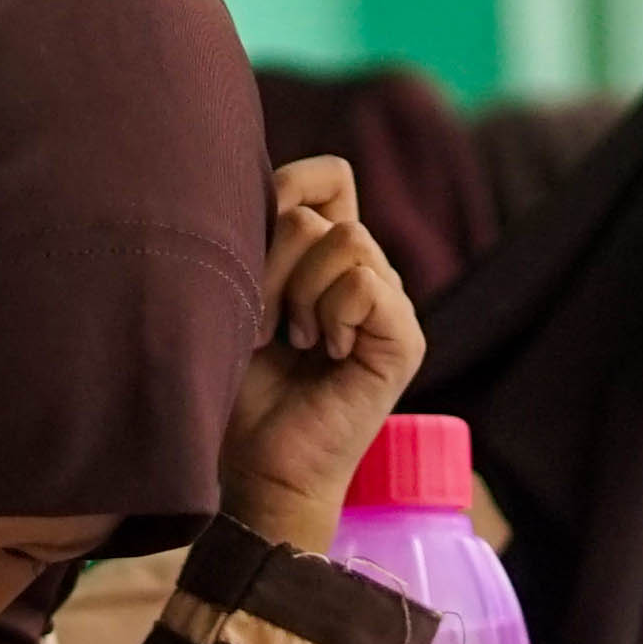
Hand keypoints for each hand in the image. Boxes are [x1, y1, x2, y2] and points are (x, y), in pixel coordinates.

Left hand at [221, 155, 425, 553]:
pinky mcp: (405, 338)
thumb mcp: (238, 292)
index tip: (249, 251)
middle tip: (265, 325)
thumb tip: (272, 188)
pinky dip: (332, 315)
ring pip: (346, 240)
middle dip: (274, 267)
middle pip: (320, 214)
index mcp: (328, 256)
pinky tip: (326, 354)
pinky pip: (366, 284)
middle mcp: (366, 272)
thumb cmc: (237, 388)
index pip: (329, 177)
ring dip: (300, 294)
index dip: (287, 192)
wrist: (256, 466)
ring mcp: (391, 303)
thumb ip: (264, 235)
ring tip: (295, 341)